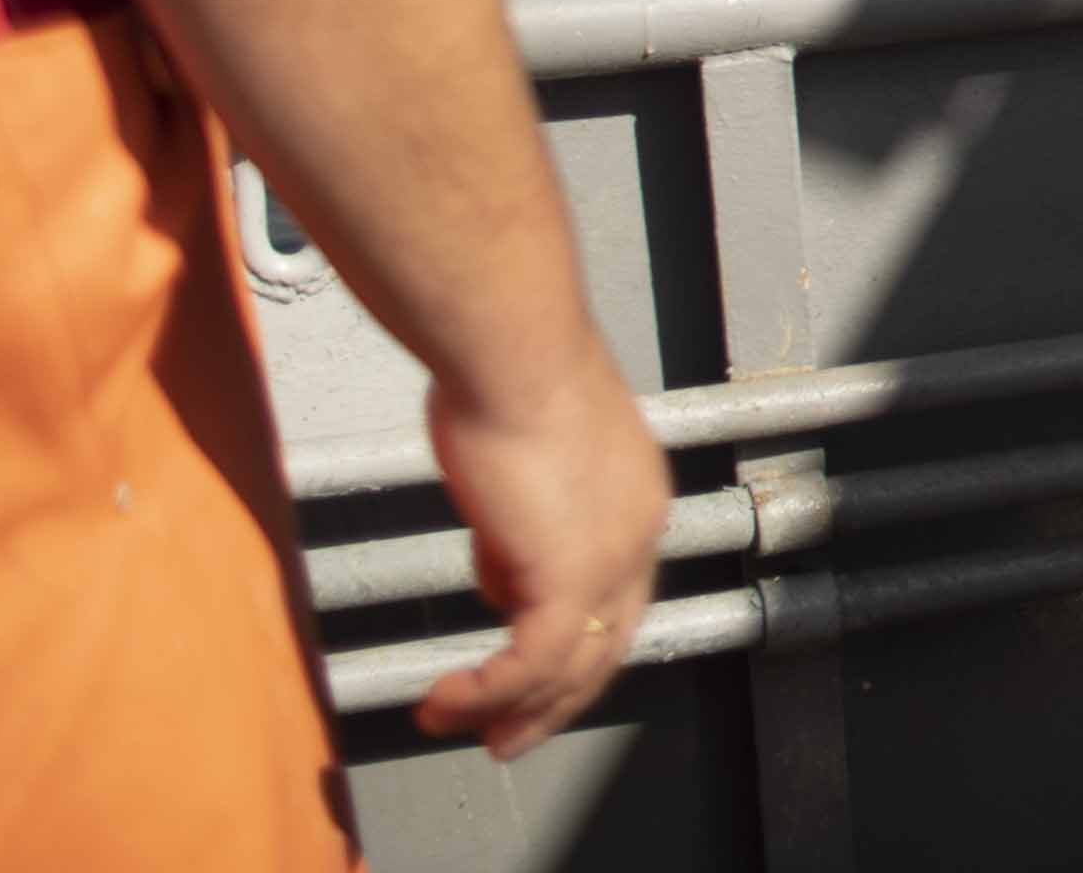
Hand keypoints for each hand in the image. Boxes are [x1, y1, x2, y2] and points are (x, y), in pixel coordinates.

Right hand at [411, 345, 668, 759]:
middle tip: (511, 733)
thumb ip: (517, 515)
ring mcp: (611, 558)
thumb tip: (500, 567)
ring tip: (463, 729)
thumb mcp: (520, 455)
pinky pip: (530, 664)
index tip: (530, 668)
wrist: (512, 348)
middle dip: (557, 698)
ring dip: (514, 709)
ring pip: (571, 667)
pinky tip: (444, 703)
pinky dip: (487, 693)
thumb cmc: (506, 372)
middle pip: (609, 641)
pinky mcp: (569, 577)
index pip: (616, 592)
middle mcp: (638, 531)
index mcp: (635, 496)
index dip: (576, 637)